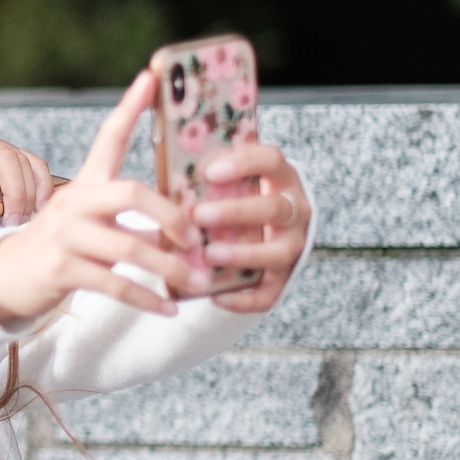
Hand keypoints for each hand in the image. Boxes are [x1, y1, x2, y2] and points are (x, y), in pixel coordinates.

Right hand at [0, 72, 199, 324]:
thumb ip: (130, 214)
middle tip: (198, 239)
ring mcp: (65, 236)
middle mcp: (73, 203)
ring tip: (198, 281)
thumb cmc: (64, 245)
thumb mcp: (90, 219)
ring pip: (129, 247)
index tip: (152, 76)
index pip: (108, 138)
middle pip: (132, 194)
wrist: (8, 276)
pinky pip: (115, 284)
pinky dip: (146, 299)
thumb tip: (192, 224)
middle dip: (173, 217)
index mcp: (85, 184)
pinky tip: (168, 308)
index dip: (130, 106)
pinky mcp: (61, 269)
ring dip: (169, 267)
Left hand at [194, 142, 310, 314]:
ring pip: (278, 252)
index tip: (209, 172)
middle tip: (199, 215)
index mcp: (280, 179)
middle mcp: (294, 211)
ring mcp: (293, 245)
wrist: (266, 229)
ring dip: (243, 254)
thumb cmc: (238, 199)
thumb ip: (207, 180)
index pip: (272, 161)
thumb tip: (164, 180)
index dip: (244, 163)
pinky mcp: (284, 277)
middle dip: (236, 212)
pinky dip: (245, 299)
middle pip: (274, 208)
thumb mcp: (231, 182)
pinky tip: (217, 298)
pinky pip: (270, 292)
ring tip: (210, 255)